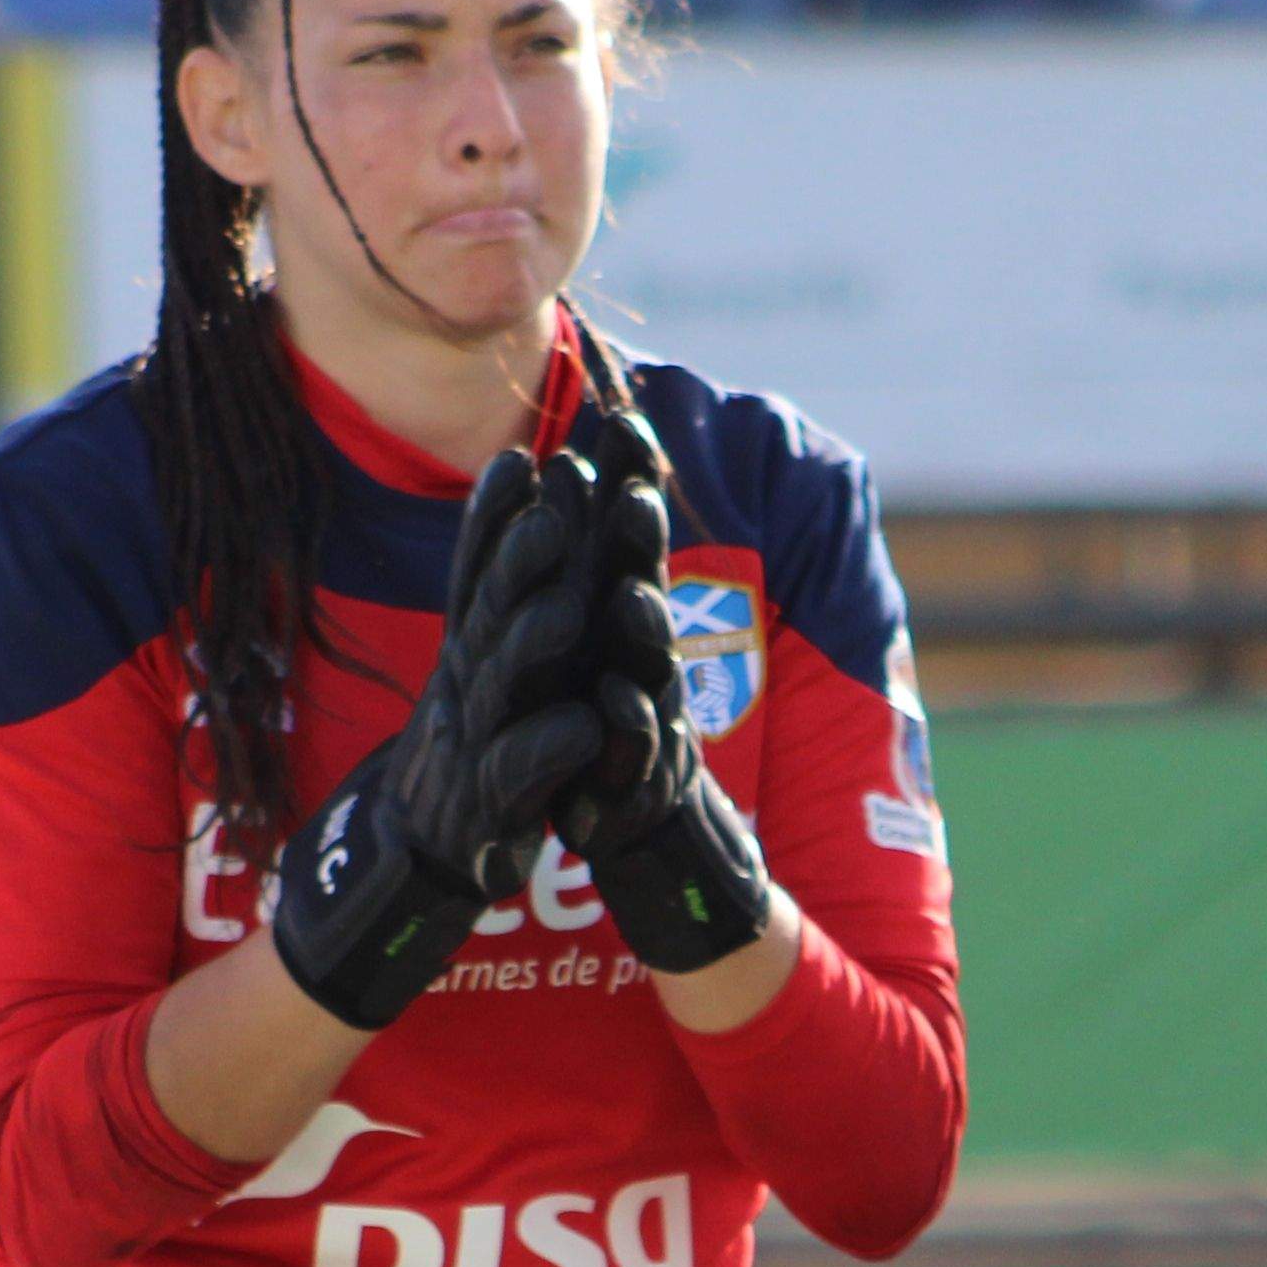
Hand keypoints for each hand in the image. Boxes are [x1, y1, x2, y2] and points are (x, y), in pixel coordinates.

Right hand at [271, 441, 639, 1028]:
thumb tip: (509, 520)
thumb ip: (490, 610)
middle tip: (557, 501)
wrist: (409, 866)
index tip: (521, 457)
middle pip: (486, 615)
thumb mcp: (471, 678)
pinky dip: (550, 751)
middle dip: (519, 556)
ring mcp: (469, 748)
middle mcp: (460, 691)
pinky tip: (586, 726)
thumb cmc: (460, 763)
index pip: (473, 578)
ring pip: (499, 687)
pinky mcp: (487, 810)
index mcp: (464, 656)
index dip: (492, 520)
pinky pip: (519, 779)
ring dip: (530, 642)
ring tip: (567, 605)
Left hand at [551, 395, 776, 974]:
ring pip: (648, 668)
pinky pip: (634, 753)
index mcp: (626, 630)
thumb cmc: (623, 744)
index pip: (628, 545)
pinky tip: (615, 704)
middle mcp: (648, 665)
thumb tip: (607, 491)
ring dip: (642, 632)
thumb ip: (608, 583)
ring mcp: (653, 723)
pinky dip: (626, 728)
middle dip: (640, 539)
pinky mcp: (644, 784)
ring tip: (630, 594)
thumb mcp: (606, 655)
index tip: (620, 418)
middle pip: (648, 589)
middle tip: (632, 482)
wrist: (660, 847)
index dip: (627, 484)